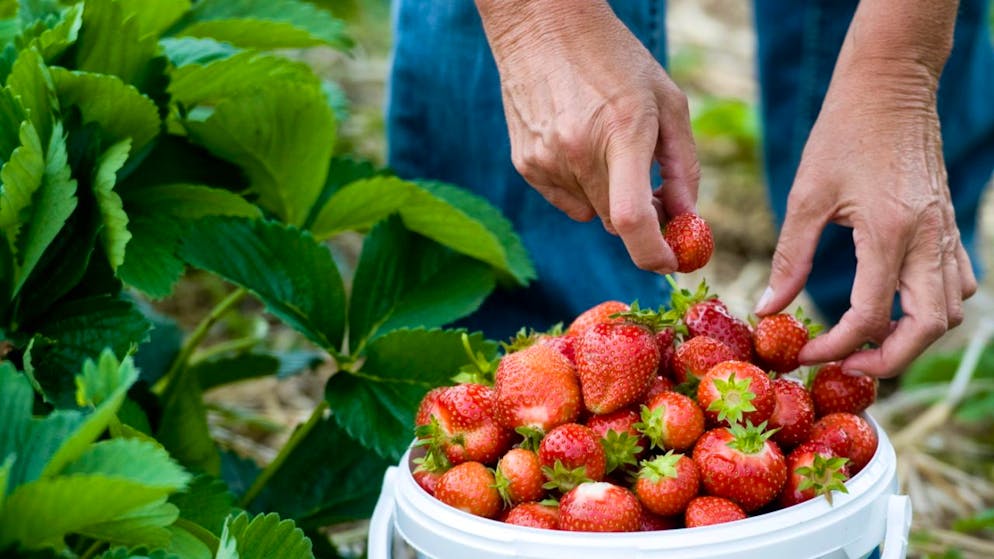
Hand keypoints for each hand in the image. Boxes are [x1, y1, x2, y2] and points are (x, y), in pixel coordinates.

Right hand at [476, 0, 699, 272]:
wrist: (542, 26)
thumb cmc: (614, 58)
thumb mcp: (666, 101)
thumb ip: (682, 165)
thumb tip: (687, 218)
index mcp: (621, 133)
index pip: (631, 221)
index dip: (653, 253)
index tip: (671, 261)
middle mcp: (577, 153)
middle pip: (615, 222)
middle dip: (641, 218)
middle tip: (655, 191)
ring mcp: (545, 161)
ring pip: (591, 211)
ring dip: (609, 195)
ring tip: (605, 142)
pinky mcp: (526, 164)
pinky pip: (566, 199)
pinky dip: (581, 185)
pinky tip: (578, 142)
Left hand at [755, 62, 976, 377]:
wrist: (891, 86)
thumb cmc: (843, 133)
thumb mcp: (806, 196)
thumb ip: (790, 258)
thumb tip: (768, 310)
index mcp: (891, 232)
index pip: (870, 315)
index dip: (835, 346)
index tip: (802, 353)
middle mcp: (929, 239)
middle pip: (928, 328)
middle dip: (888, 359)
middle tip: (845, 365)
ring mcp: (946, 233)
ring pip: (950, 310)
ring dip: (913, 337)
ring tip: (867, 341)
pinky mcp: (948, 225)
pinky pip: (955, 283)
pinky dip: (930, 308)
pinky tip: (894, 305)